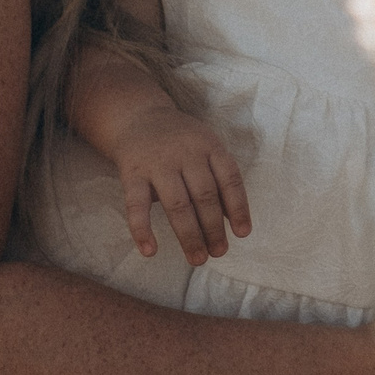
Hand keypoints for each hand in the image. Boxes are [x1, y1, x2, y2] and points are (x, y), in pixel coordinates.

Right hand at [109, 105, 252, 263]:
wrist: (138, 116)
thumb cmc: (180, 140)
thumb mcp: (205, 147)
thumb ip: (217, 178)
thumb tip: (232, 221)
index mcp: (209, 146)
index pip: (230, 179)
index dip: (239, 207)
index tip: (242, 234)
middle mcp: (186, 153)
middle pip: (205, 196)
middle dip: (213, 228)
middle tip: (218, 252)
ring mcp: (158, 163)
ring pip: (177, 204)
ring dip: (189, 235)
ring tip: (197, 258)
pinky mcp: (132, 173)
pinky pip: (137, 205)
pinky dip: (143, 230)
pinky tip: (150, 251)